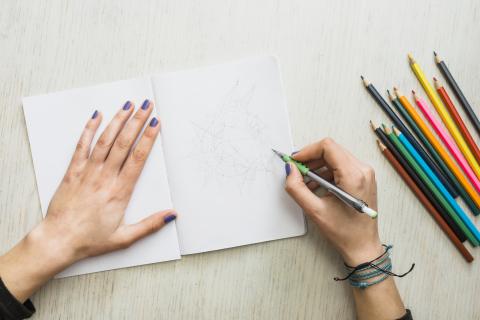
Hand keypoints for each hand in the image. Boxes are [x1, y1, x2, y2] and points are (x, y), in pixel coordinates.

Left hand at [0, 100, 175, 301]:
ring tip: (128, 105)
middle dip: (137, 122)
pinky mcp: (72, 172)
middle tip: (147, 106)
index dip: (148, 138)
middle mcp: (105, 178)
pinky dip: (89, 129)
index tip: (156, 123)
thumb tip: (172, 215)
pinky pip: (81, 146)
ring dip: (118, 121)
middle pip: (124, 143)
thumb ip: (150, 225)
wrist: (58, 241)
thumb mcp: (125, 238)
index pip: (138, 158)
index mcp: (120, 192)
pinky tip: (97, 116)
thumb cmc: (90, 240)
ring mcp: (87, 172)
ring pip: (105, 141)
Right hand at [285, 138, 381, 265]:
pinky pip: (341, 166)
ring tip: (305, 181)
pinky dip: (326, 172)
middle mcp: (363, 170)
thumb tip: (290, 169)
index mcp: (353, 176)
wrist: (363, 246)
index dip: (307, 151)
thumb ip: (297, 188)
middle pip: (332, 150)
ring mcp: (365, 173)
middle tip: (297, 170)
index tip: (295, 161)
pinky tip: (316, 185)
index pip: (328, 147)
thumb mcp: (315, 210)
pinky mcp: (364, 178)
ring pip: (336, 157)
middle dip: (311, 158)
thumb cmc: (345, 232)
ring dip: (317, 166)